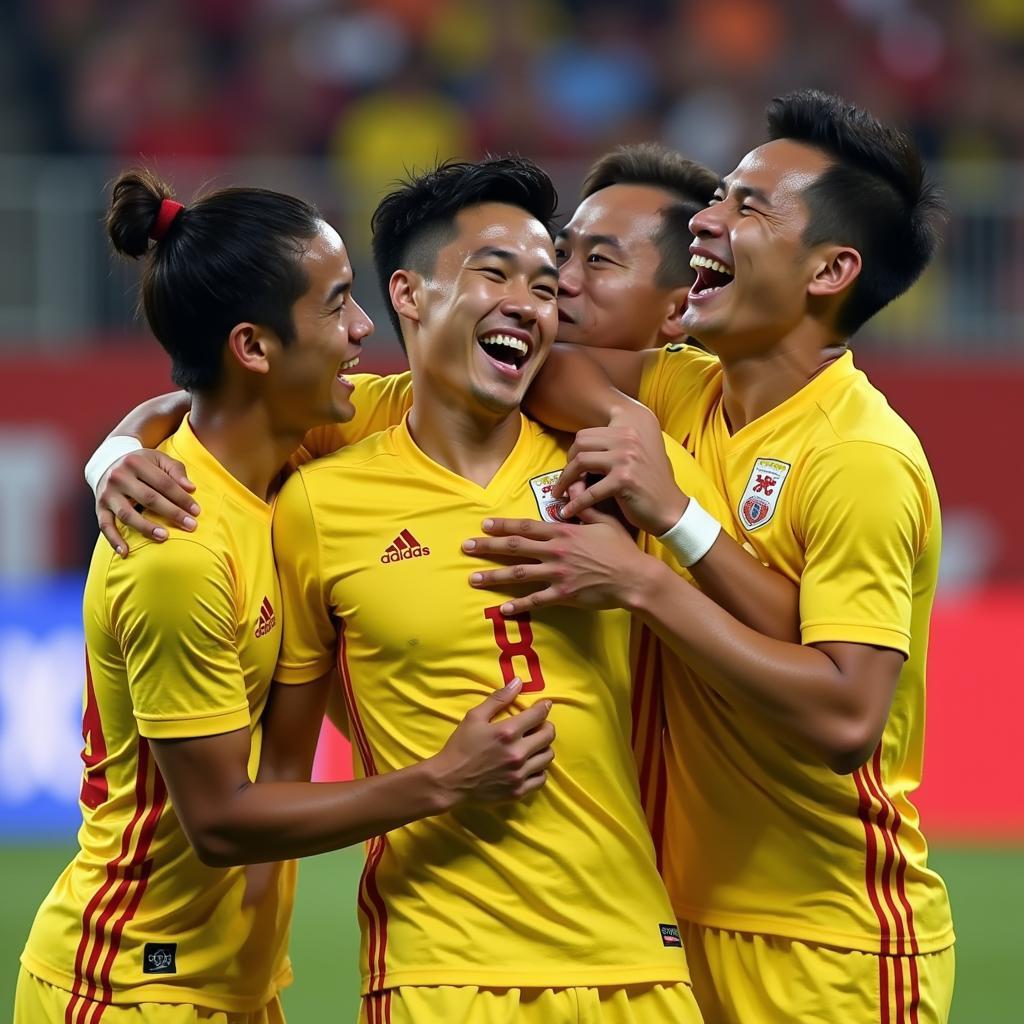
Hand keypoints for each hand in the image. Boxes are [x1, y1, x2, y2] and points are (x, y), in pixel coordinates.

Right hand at [97, 450, 199, 555]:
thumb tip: (191, 488)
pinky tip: (126, 552)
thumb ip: (176, 470)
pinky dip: (114, 540)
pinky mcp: (99, 507)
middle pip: (149, 498)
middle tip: (191, 526)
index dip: (182, 498)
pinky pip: (105, 526)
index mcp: (135, 462)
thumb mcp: (158, 459)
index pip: (164, 483)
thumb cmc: (141, 464)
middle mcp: (118, 477)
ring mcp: (107, 494)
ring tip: (164, 536)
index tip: (196, 511)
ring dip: (146, 527)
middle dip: (172, 513)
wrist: (107, 464)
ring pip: (127, 514)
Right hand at [432, 679, 554, 803]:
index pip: (538, 715)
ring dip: (544, 748)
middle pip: (548, 735)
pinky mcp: (518, 791)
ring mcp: (519, 774)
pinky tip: (530, 765)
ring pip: (548, 757)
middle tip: (539, 726)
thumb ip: (498, 699)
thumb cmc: (460, 746)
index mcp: (507, 732)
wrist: (449, 781)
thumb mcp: (474, 717)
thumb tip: (518, 682)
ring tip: (534, 745)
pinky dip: (539, 770)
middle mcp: (517, 753)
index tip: (545, 705)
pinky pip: (541, 778)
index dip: (544, 707)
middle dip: (546, 726)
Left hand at [463, 510, 652, 613]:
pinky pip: (535, 600)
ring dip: (493, 576)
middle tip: (466, 547)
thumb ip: (584, 505)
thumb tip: (573, 487)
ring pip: (518, 573)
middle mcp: (555, 551)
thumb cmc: (622, 548)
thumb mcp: (604, 520)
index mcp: (562, 532)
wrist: (634, 577)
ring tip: (473, 578)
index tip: (484, 524)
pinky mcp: (563, 594)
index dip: (502, 525)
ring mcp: (557, 574)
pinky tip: (501, 609)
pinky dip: (518, 605)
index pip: (526, 526)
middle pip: (514, 547)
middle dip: (487, 547)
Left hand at [554, 403, 686, 534]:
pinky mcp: (624, 481)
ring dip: (565, 481)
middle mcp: (627, 440)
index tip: (570, 467)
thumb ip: (611, 447)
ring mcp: (626, 459)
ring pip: (580, 463)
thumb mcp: (634, 456)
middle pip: (580, 444)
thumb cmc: (649, 485)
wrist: (670, 509)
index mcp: (628, 431)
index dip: (573, 452)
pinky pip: (589, 492)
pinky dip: (576, 504)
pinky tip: (568, 512)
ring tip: (560, 493)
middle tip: (564, 480)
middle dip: (567, 464)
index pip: (585, 434)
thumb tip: (578, 447)